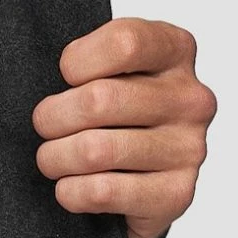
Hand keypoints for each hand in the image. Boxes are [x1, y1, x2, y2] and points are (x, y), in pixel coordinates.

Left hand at [32, 17, 214, 237]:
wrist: (141, 175)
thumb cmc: (113, 109)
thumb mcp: (104, 67)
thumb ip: (87, 60)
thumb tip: (47, 77)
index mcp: (176, 51)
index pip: (124, 43)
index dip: (77, 62)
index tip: (67, 77)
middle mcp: (192, 99)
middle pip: (99, 100)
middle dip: (52, 117)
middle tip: (46, 125)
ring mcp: (189, 149)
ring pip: (94, 150)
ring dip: (55, 157)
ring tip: (53, 158)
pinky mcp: (177, 194)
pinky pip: (102, 192)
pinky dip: (71, 192)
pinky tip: (72, 186)